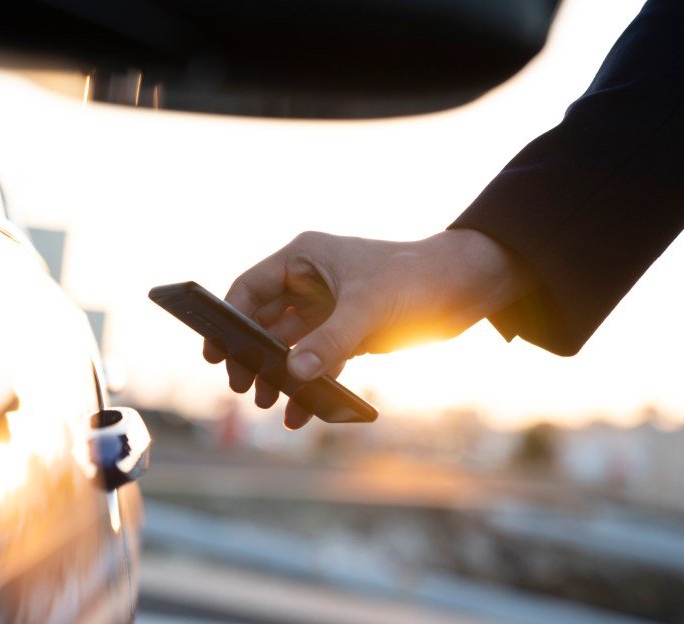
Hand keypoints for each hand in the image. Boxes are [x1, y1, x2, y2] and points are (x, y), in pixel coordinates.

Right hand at [203, 229, 534, 428]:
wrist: (468, 286)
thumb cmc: (417, 277)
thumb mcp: (369, 308)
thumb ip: (330, 342)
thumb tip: (294, 374)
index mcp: (305, 257)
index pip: (250, 288)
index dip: (228, 318)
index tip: (215, 351)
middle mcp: (310, 280)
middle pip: (264, 321)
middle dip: (253, 355)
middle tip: (242, 386)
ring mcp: (329, 308)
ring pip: (290, 346)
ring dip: (278, 375)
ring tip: (268, 404)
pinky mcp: (350, 332)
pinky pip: (318, 362)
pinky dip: (308, 385)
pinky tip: (300, 413)